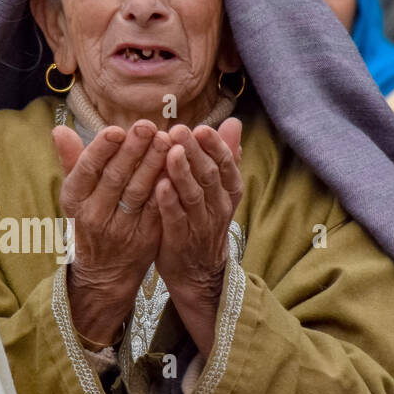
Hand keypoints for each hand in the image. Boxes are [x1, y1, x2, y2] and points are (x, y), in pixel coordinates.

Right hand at [53, 119, 170, 345]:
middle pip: (115, 178)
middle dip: (132, 150)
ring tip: (166, 140)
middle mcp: (95, 215)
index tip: (116, 130)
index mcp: (75, 199)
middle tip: (147, 126)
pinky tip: (176, 167)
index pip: (87, 170)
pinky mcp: (145, 237)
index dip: (101, 149)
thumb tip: (59, 129)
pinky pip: (156, 209)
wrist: (105, 272)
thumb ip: (71, 160)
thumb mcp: (75, 194)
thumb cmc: (89, 221)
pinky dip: (166, 188)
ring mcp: (121, 228)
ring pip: (138, 191)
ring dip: (153, 164)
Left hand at [154, 118, 243, 356]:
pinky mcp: (180, 240)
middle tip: (179, 130)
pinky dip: (169, 202)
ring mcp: (200, 224)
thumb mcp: (219, 190)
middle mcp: (218, 206)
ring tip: (170, 152)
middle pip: (209, 176)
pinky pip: (176, 218)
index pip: (226, 165)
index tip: (200, 128)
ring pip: (194, 195)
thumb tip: (233, 122)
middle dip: (194, 152)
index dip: (214, 146)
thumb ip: (225, 157)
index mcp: (228, 192)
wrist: (197, 271)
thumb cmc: (204, 220)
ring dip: (182, 172)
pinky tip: (159, 185)